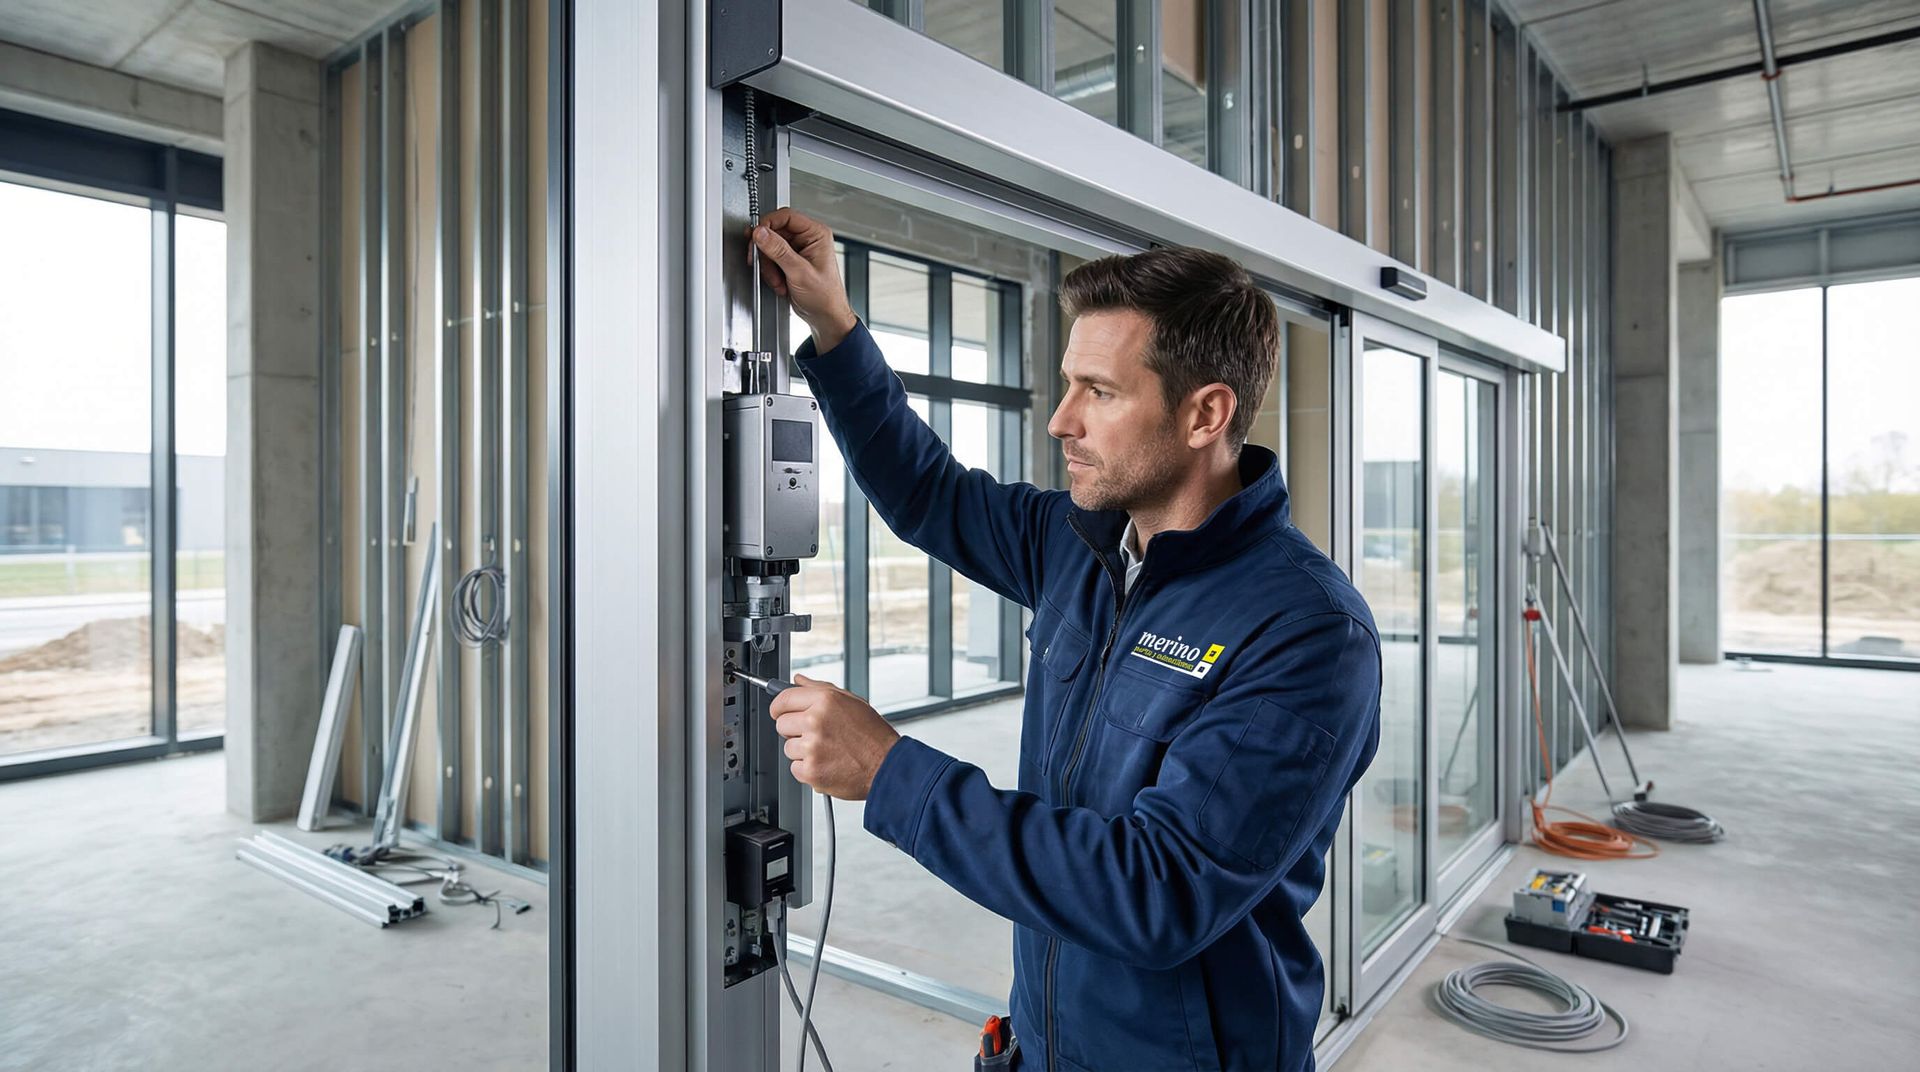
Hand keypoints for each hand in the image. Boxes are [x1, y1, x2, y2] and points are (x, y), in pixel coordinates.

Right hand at [748, 207, 858, 351]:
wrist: (825, 316)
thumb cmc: (825, 297)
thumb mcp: (799, 272)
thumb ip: (778, 251)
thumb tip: (761, 233)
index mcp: (816, 234)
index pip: (786, 216)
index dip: (768, 224)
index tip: (756, 236)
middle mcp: (807, 239)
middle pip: (774, 232)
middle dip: (766, 252)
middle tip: (763, 263)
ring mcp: (798, 250)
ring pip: (769, 246)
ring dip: (768, 265)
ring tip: (778, 280)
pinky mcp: (790, 261)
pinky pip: (770, 259)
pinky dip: (770, 272)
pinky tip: (780, 282)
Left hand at [768, 674, 899, 799]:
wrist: (887, 765)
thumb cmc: (872, 734)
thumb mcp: (850, 701)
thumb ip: (819, 688)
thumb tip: (798, 680)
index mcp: (824, 700)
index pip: (783, 699)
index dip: (779, 707)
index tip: (779, 712)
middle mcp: (815, 721)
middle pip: (781, 724)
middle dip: (794, 730)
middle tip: (815, 735)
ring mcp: (812, 747)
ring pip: (788, 748)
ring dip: (802, 751)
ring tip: (827, 750)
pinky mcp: (811, 770)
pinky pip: (795, 768)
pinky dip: (808, 770)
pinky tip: (826, 763)